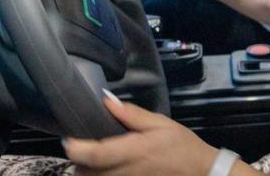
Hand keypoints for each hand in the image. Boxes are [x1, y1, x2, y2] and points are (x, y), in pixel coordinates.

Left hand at [64, 92, 219, 175]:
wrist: (200, 172)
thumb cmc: (180, 145)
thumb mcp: (160, 123)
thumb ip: (132, 114)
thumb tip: (107, 101)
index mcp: (134, 150)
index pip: (96, 154)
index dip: (76, 148)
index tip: (69, 139)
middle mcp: (127, 172)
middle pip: (87, 173)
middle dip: (78, 162)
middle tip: (81, 147)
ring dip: (87, 172)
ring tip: (92, 159)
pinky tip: (104, 169)